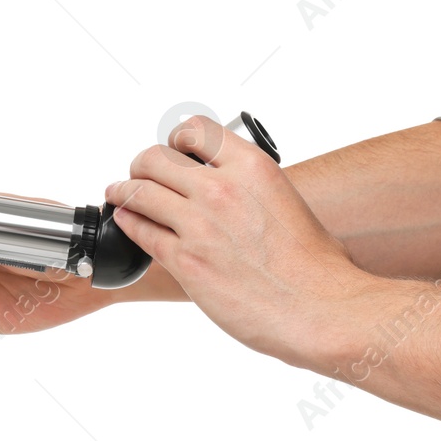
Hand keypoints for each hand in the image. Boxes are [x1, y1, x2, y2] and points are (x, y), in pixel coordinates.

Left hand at [104, 116, 375, 368]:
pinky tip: (126, 222)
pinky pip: (140, 230)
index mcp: (252, 168)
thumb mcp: (290, 204)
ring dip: (124, 190)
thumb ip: (255, 191)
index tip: (174, 152)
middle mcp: (222, 189)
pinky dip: (128, 223)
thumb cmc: (317, 268)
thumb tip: (238, 196)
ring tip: (120, 193)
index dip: (177, 140)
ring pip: (139, 191)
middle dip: (143, 165)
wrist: (321, 310)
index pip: (196, 130)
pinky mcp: (186, 261)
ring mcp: (200, 224)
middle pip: (155, 157)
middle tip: (141, 175)